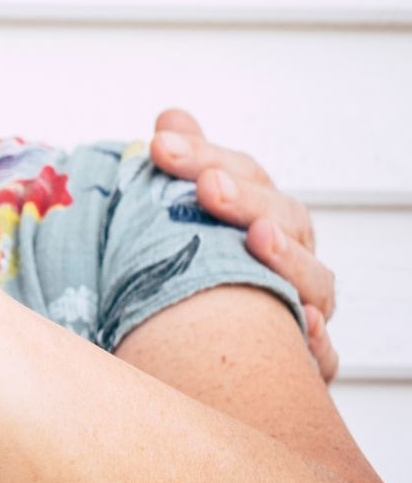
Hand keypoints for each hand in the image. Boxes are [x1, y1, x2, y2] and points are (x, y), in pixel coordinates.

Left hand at [150, 110, 338, 379]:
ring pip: (313, 280)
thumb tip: (172, 119)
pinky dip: (317, 341)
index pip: (242, 176)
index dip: (206, 156)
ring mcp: (302, 307)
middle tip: (207, 187)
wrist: (195, 360)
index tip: (160, 145)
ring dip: (288, 258)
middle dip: (246, 199)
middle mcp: (288, 259)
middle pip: (283, 218)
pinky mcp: (305, 362)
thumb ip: (181, 169)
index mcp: (259, 218)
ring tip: (259, 238)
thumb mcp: (175, 223)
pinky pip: (322, 354)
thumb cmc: (191, 278)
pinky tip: (304, 325)